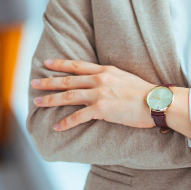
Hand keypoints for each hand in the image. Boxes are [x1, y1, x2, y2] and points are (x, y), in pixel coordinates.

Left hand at [31, 59, 160, 131]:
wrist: (156, 102)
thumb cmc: (144, 92)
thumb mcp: (124, 77)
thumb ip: (109, 78)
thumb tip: (99, 80)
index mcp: (104, 71)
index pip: (77, 65)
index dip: (60, 64)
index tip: (46, 63)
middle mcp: (99, 80)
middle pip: (67, 80)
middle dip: (48, 82)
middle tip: (34, 83)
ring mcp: (99, 94)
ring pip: (68, 96)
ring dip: (51, 99)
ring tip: (38, 102)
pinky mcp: (102, 109)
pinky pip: (79, 116)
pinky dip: (66, 122)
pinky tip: (57, 126)